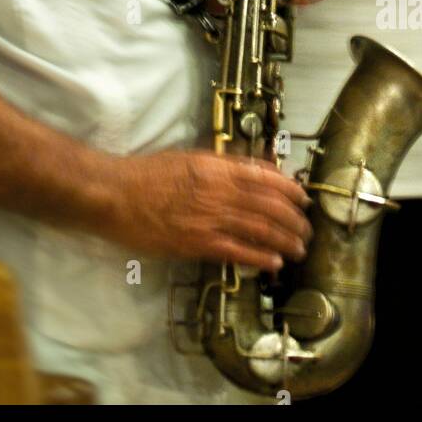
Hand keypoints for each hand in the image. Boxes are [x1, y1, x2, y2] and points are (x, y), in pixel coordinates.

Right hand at [106, 149, 311, 270]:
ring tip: (297, 249)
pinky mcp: (197, 242)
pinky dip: (259, 257)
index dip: (290, 189)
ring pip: (259, 228)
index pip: (265, 177)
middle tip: (305, 230)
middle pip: (269, 205)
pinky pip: (237, 251)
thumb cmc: (148, 174)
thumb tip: (256, 169)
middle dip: (293, 219)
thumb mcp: (188, 158)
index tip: (303, 199)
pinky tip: (273, 262)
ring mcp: (209, 218)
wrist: (115, 194)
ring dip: (284, 240)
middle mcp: (218, 190)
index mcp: (216, 167)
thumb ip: (222, 164)